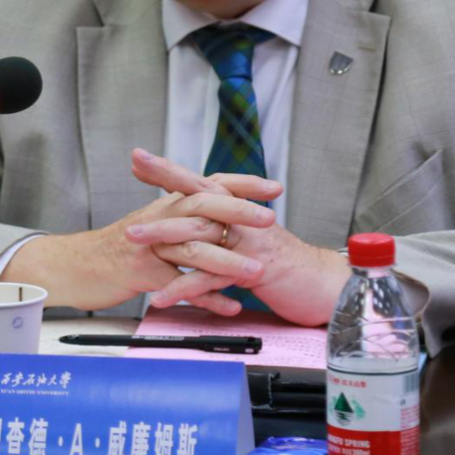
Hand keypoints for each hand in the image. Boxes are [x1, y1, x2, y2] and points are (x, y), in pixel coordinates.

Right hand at [0, 171, 275, 313]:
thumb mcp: (154, 225)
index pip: (210, 183)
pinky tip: (229, 306)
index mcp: (168, 204)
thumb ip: (186, 217)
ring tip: (256, 271)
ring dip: (228, 261)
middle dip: (239, 213)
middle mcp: (161, 218)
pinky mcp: (142, 273)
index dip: (242, 184)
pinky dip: (206, 298)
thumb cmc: (118, 248)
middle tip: (271, 220)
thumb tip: (220, 216)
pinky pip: (179, 286)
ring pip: (194, 249)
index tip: (274, 187)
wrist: (74, 266)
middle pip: (203, 207)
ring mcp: (151, 246)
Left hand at [127, 150, 349, 324]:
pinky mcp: (251, 269)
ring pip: (199, 232)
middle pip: (197, 193)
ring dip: (162, 236)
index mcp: (239, 208)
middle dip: (162, 182)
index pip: (199, 182)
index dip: (169, 170)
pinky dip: (184, 288)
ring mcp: (247, 240)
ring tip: (132, 240)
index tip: (139, 158)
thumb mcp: (252, 237)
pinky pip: (210, 278)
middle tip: (133, 166)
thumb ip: (226, 226)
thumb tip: (196, 220)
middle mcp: (242, 217)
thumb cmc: (285, 263)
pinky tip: (161, 296)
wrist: (322, 284)